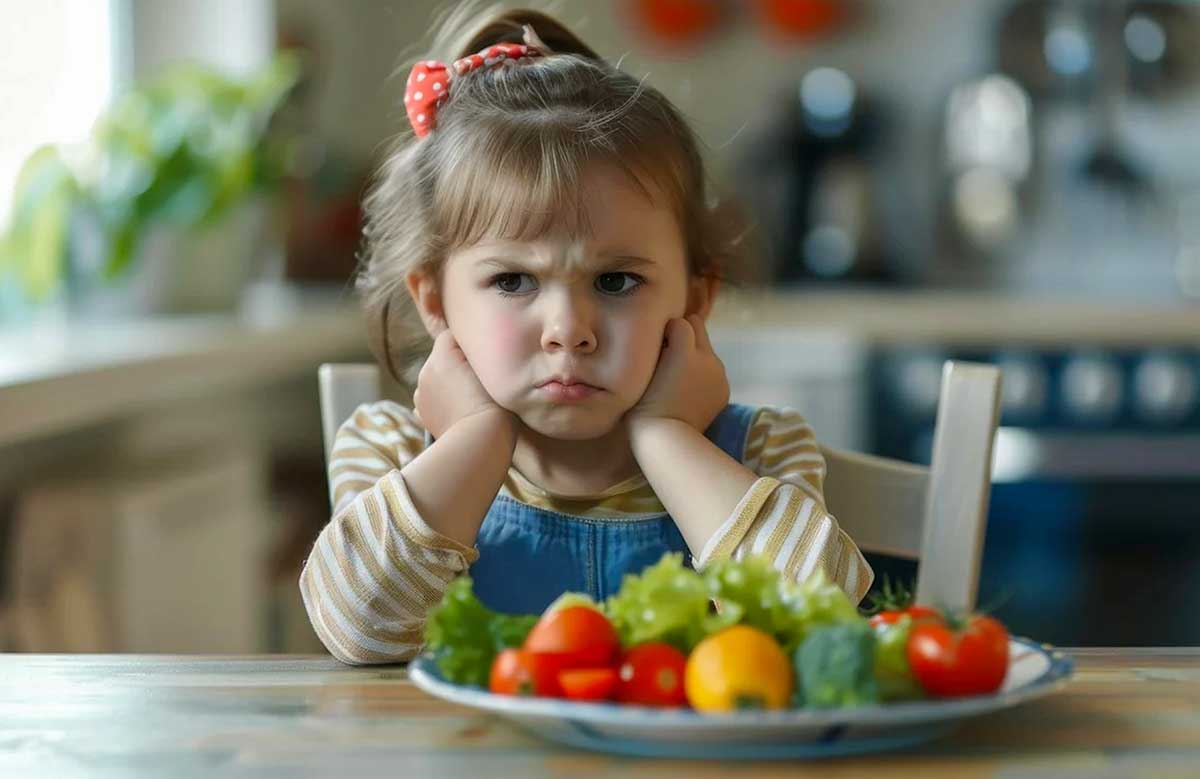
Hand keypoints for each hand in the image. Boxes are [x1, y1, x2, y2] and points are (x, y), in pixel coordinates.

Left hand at [413, 330, 514, 439]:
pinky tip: (457, 409)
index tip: (483, 360)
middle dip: (457, 364)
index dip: (469, 345)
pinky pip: (432, 397)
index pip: (452, 336)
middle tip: (479, 380)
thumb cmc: (494, 404)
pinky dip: (442, 400)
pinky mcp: (421, 413)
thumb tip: (473, 350)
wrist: (480, 442)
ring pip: (437, 378)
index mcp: (441, 355)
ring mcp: (420, 394)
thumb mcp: (493, 370)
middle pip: (442, 357)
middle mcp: (425, 371)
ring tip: (470, 398)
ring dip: (449, 383)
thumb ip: (478, 354)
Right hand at [627, 315, 729, 435]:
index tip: (657, 344)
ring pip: (706, 350)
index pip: (680, 322)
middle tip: (667, 353)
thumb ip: (655, 345)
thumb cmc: (644, 405)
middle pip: (698, 328)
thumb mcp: (641, 370)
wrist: (667, 439)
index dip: (667, 330)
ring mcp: (719, 374)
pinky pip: (713, 371)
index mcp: (685, 351)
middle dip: (684, 335)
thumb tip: (664, 335)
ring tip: (677, 376)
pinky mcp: (724, 390)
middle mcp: (708, 357)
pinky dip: (703, 375)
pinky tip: (689, 391)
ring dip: (694, 355)